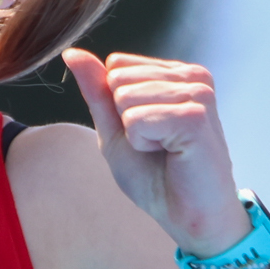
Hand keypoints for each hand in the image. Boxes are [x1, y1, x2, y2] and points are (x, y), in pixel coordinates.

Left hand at [62, 48, 250, 256]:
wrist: (187, 216)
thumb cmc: (155, 177)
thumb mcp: (115, 129)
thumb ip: (97, 91)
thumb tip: (71, 52)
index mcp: (176, 74)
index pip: (115, 65)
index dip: (117, 108)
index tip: (146, 133)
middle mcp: (192, 76)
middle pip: (117, 78)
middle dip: (125, 120)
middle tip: (156, 145)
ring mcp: (198, 93)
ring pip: (125, 97)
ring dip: (136, 135)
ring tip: (165, 150)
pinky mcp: (196, 116)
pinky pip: (138, 120)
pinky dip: (144, 144)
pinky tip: (172, 154)